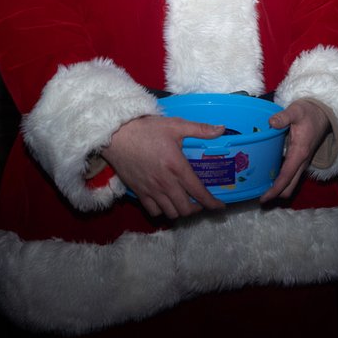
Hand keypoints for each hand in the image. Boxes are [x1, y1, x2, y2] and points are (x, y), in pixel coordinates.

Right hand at [102, 115, 224, 218]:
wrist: (116, 136)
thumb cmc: (147, 129)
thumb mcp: (176, 125)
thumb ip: (200, 129)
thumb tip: (221, 129)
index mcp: (177, 167)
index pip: (198, 192)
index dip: (211, 203)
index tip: (220, 207)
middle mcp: (165, 183)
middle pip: (185, 208)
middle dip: (197, 209)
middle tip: (201, 202)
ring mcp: (151, 190)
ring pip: (170, 213)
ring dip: (181, 211)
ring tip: (185, 203)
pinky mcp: (138, 192)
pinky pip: (153, 211)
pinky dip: (162, 211)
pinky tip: (166, 203)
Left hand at [260, 99, 332, 201]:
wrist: (324, 112)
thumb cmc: (310, 112)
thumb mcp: (297, 111)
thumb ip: (284, 117)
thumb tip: (271, 122)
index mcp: (300, 153)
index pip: (286, 177)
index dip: (275, 189)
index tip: (263, 198)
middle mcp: (302, 161)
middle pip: (290, 187)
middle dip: (276, 195)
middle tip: (259, 197)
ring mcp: (302, 161)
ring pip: (291, 183)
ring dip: (279, 189)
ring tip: (261, 188)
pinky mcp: (301, 159)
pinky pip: (291, 175)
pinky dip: (281, 181)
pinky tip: (269, 175)